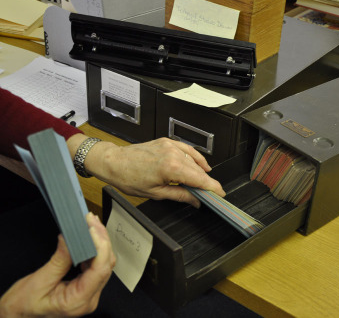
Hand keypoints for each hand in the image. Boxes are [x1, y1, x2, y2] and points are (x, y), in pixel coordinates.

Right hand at [0, 213, 114, 316]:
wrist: (16, 317)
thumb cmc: (23, 308)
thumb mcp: (38, 282)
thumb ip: (59, 260)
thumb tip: (70, 239)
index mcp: (78, 301)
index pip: (100, 269)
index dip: (100, 246)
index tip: (92, 228)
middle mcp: (89, 299)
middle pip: (105, 264)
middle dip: (100, 239)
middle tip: (90, 220)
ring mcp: (89, 294)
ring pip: (103, 263)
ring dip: (98, 242)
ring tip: (89, 224)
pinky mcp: (86, 287)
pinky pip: (96, 266)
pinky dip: (93, 250)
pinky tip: (88, 238)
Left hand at [82, 136, 225, 205]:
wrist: (114, 162)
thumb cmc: (128, 178)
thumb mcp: (156, 193)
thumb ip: (180, 196)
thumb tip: (195, 200)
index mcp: (170, 168)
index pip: (199, 179)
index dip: (212, 188)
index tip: (220, 194)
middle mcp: (172, 154)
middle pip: (199, 170)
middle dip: (207, 182)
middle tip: (213, 194)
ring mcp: (170, 146)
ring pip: (194, 160)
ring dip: (201, 172)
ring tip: (205, 183)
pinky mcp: (167, 142)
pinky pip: (187, 149)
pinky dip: (195, 157)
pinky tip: (201, 165)